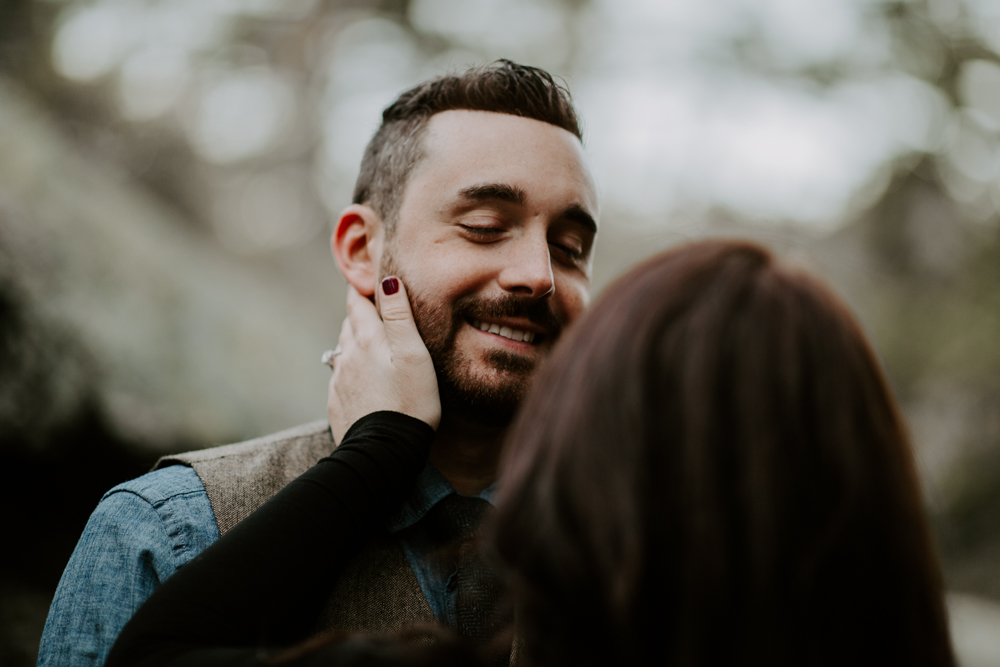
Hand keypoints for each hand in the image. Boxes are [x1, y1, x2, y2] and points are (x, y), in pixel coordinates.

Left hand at [327, 278, 439, 442]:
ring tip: (371, 343)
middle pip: (349, 325)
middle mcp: (347, 356)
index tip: (368, 282)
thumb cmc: (409, 402)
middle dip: (359, 315)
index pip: (357, 304)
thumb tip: (388, 279)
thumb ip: (400, 316)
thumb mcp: (414, 355)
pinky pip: (342, 378)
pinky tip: (365, 380)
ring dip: (355, 342)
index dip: (362, 290)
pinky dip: (351, 371)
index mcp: (367, 341)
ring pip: (344, 351)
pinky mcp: (338, 403)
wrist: (385, 452)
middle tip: (373, 308)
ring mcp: (339, 381)